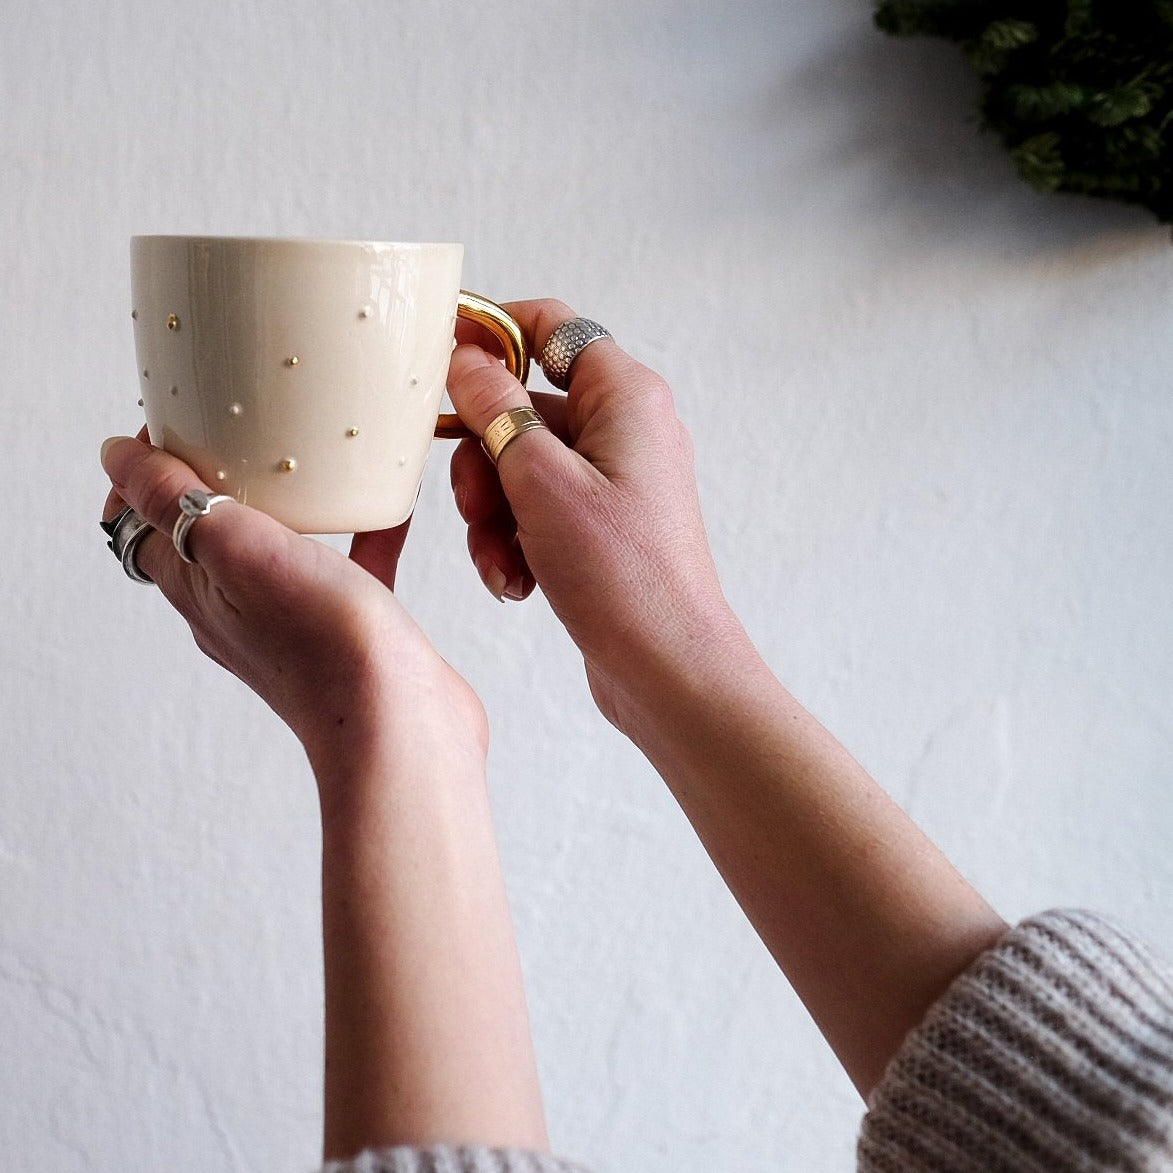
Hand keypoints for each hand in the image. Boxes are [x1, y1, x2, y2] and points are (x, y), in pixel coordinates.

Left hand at [100, 434, 485, 778]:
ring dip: (289, 505)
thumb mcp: (237, 550)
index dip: (144, 475)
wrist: (400, 722)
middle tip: (241, 431)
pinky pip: (353, 567)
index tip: (174, 427)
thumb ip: (175, 501)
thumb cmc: (324, 645)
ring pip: (280, 549)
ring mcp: (296, 622)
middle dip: (215, 479)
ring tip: (313, 461)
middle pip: (208, 534)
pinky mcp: (352, 628)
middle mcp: (238, 609)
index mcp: (198, 591)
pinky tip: (390, 502)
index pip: (143, 528)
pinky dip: (362, 531)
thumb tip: (117, 455)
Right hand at [448, 300, 737, 728]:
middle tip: (478, 504)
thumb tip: (467, 360)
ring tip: (502, 560)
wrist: (667, 671)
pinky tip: (516, 580)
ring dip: (491, 513)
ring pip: (519, 466)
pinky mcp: (599, 526)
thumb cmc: (624, 577)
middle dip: (483, 458)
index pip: (551, 326)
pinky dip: (513, 540)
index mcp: (625, 397)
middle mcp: (624, 430)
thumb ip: (497, 411)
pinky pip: (534, 510)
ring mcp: (612, 481)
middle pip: (521, 407)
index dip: (492, 334)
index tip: (440, 360)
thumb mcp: (542, 483)